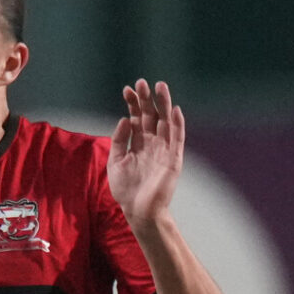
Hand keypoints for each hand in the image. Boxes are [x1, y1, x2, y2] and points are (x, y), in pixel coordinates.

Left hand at [108, 79, 184, 226]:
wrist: (138, 211)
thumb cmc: (126, 189)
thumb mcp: (116, 162)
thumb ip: (119, 141)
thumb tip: (124, 120)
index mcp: (139, 143)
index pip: (137, 117)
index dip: (133, 103)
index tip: (127, 89)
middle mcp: (153, 143)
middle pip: (151, 116)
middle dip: (146, 99)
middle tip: (142, 82)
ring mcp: (164, 149)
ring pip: (165, 122)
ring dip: (163, 105)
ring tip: (160, 87)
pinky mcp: (173, 159)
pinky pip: (177, 139)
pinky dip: (177, 124)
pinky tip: (174, 110)